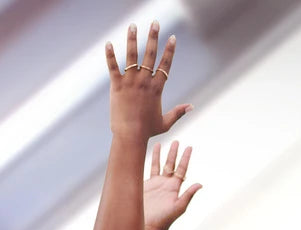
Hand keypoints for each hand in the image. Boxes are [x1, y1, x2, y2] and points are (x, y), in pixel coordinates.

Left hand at [105, 19, 191, 139]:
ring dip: (132, 39)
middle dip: (153, 37)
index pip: (165, 64)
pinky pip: (113, 67)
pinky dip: (110, 55)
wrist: (130, 136)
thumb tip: (192, 107)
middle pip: (150, 54)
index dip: (169, 50)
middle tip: (155, 23)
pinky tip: (108, 43)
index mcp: (156, 88)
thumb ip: (178, 112)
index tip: (172, 38)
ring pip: (132, 56)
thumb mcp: (165, 122)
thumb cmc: (147, 131)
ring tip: (133, 25)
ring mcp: (130, 82)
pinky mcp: (117, 85)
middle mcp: (144, 81)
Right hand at [144, 141, 201, 229]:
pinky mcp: (146, 185)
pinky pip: (149, 170)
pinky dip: (151, 161)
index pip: (182, 169)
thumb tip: (200, 184)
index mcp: (175, 188)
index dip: (185, 158)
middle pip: (172, 165)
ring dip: (163, 155)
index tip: (189, 147)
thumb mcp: (178, 207)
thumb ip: (188, 195)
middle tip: (177, 141)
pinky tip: (150, 154)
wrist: (149, 226)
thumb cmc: (164, 220)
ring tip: (164, 143)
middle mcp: (166, 184)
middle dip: (175, 153)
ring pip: (160, 166)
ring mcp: (156, 184)